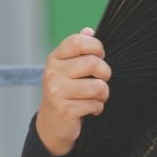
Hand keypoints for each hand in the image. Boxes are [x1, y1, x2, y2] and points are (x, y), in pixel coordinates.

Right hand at [36, 29, 109, 155]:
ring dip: (103, 94)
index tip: (100, 57)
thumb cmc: (65, 93)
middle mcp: (53, 72)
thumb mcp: (68, 70)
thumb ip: (78, 51)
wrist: (51, 125)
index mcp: (55, 58)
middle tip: (101, 81)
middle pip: (93, 63)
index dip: (96, 47)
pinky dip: (97, 108)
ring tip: (96, 98)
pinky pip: (94, 104)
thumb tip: (89, 31)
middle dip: (105, 74)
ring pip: (98, 86)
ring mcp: (56, 90)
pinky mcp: (64, 109)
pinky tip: (89, 110)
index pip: (78, 41)